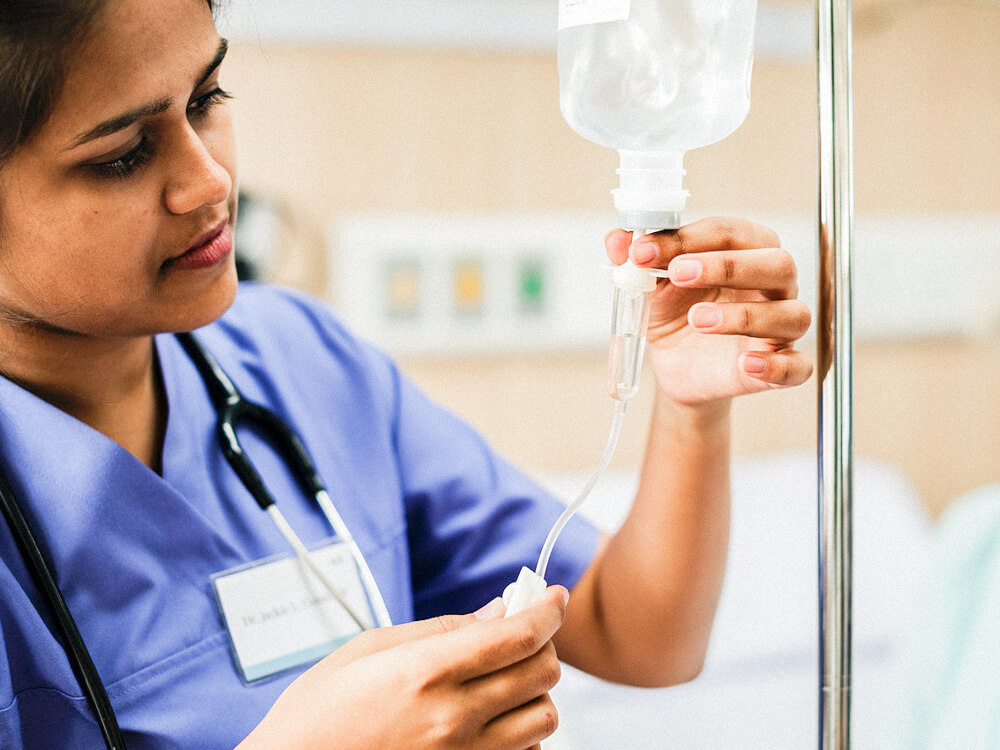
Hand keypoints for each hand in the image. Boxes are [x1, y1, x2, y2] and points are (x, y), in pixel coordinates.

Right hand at [238, 587, 568, 749]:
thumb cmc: (316, 717)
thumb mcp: (367, 650)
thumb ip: (439, 629)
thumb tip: (495, 611)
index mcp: (427, 673)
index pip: (519, 636)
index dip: (547, 609)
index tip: (552, 597)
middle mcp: (453, 719)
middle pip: (543, 673)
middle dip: (540, 645)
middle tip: (518, 635)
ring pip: (543, 718)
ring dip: (532, 693)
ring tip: (502, 681)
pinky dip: (520, 735)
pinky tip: (490, 722)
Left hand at [606, 217, 812, 404]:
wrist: (676, 366)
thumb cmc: (675, 313)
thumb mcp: (650, 286)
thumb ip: (635, 259)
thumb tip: (615, 240)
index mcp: (746, 252)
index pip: (732, 232)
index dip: (688, 238)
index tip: (644, 251)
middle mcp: (773, 286)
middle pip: (778, 264)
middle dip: (728, 266)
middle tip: (678, 274)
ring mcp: (780, 327)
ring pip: (791, 315)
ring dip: (744, 315)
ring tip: (697, 320)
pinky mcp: (780, 367)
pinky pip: (798, 367)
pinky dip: (777, 366)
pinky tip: (746, 364)